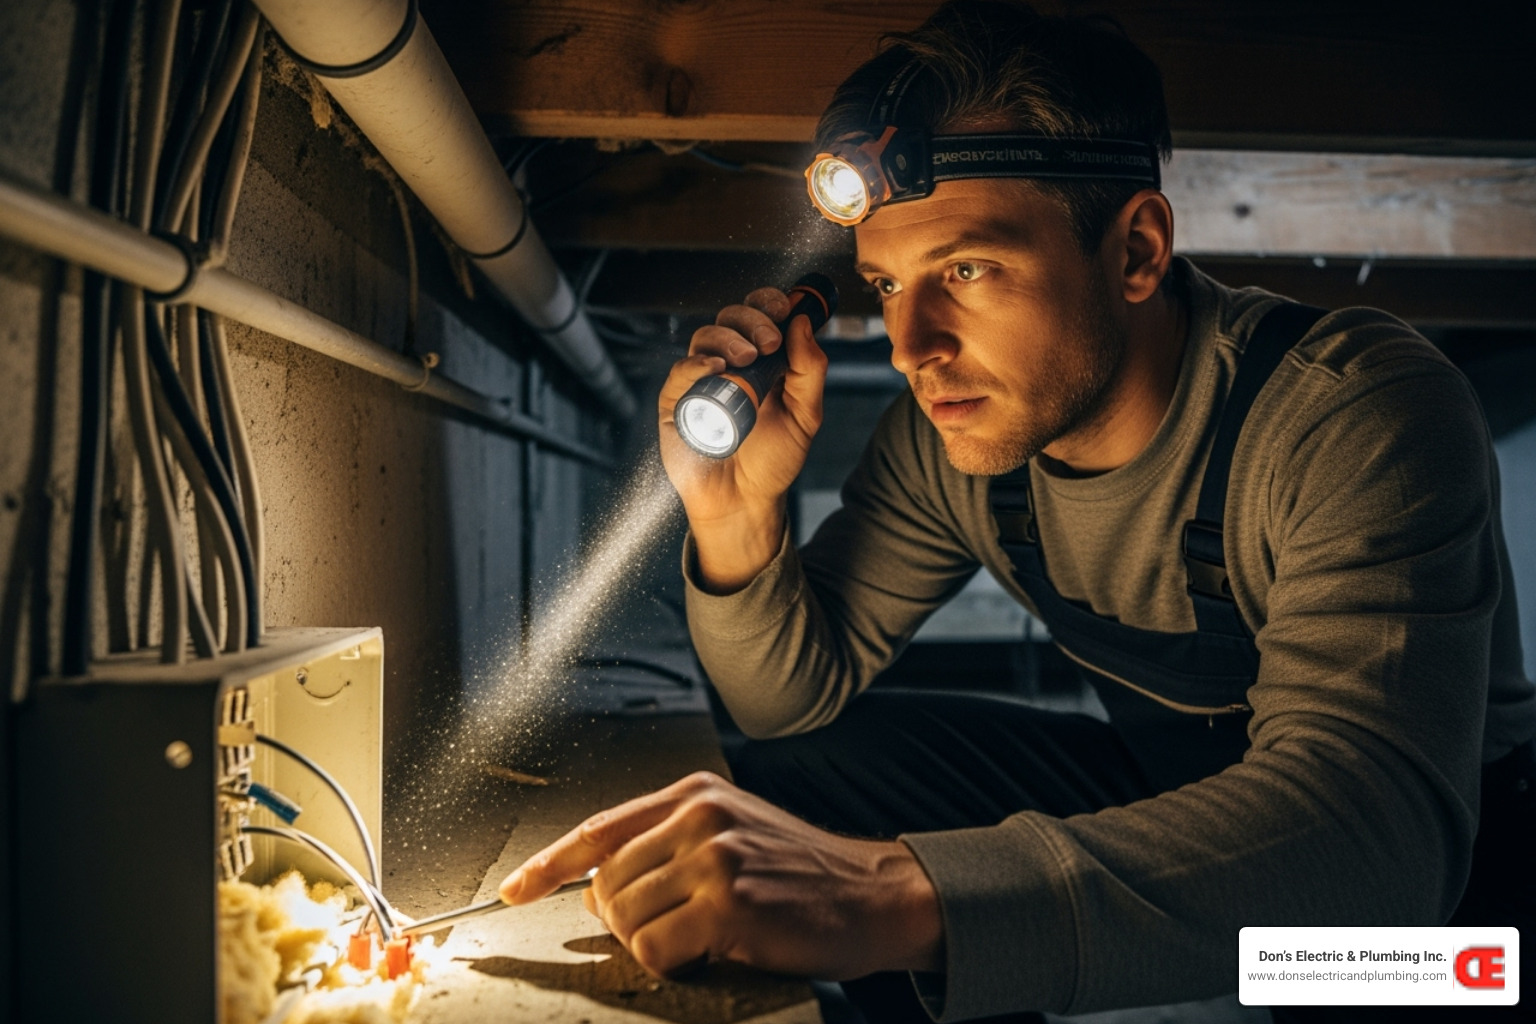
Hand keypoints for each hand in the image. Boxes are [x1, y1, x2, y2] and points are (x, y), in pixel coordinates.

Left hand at [498, 772, 942, 979]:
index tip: (515, 889)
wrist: (874, 895)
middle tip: (667, 931)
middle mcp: (698, 816)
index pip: (599, 828)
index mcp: (693, 794)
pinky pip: (654, 949)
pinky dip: (670, 963)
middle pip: (604, 882)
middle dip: (619, 920)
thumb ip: (670, 844)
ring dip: (650, 943)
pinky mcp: (727, 902)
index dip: (548, 863)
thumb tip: (598, 886)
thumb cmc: (805, 874)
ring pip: (625, 918)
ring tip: (699, 939)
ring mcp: (713, 857)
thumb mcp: (735, 832)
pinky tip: (709, 952)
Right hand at [658, 288, 828, 592]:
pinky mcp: (677, 402)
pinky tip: (714, 367)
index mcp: (761, 359)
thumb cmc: (773, 459)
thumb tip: (804, 323)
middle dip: (751, 319)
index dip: (768, 302)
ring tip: (745, 359)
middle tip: (769, 341)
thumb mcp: (805, 414)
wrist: (745, 500)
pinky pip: (680, 372)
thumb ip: (810, 370)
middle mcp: (728, 363)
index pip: (759, 313)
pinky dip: (696, 363)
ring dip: (727, 338)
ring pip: (705, 336)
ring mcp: (700, 381)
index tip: (783, 307)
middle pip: (731, 317)